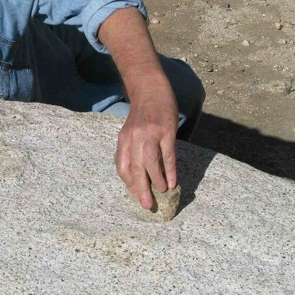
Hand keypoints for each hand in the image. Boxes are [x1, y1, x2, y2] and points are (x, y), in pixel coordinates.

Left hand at [115, 89, 178, 208]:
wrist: (151, 89)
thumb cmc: (142, 114)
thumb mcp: (131, 130)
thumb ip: (132, 149)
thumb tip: (140, 174)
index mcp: (124, 139)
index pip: (122, 165)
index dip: (128, 182)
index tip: (135, 195)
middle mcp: (134, 138)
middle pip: (135, 167)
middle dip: (139, 188)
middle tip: (146, 204)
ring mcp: (150, 134)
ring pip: (150, 163)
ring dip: (156, 180)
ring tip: (162, 193)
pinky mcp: (166, 131)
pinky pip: (168, 155)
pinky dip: (170, 170)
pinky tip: (173, 182)